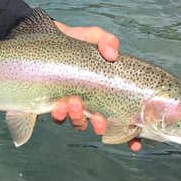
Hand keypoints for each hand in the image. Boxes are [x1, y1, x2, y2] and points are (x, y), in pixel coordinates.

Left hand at [51, 21, 140, 150]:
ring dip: (78, 118)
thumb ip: (107, 41)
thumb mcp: (93, 36)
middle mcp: (90, 102)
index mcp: (105, 91)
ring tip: (73, 102)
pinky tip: (59, 105)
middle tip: (98, 118)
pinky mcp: (52, 104)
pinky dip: (60, 115)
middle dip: (100, 127)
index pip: (123, 118)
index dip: (131, 135)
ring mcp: (72, 105)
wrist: (45, 37)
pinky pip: (57, 118)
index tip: (135, 143)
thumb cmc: (73, 41)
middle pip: (101, 126)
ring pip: (78, 123)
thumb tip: (112, 54)